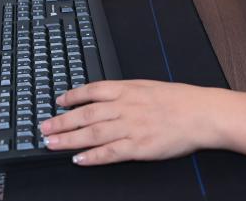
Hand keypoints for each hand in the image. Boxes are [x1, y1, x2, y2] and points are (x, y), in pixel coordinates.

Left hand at [40, 80, 215, 164]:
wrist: (201, 114)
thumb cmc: (179, 100)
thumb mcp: (147, 86)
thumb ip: (125, 91)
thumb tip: (103, 95)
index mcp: (127, 89)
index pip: (92, 90)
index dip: (72, 96)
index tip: (57, 101)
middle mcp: (125, 107)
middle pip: (86, 114)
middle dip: (62, 121)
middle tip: (44, 128)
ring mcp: (131, 128)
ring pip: (93, 134)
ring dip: (69, 139)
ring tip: (52, 144)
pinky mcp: (139, 147)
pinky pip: (111, 152)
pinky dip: (93, 156)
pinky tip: (79, 160)